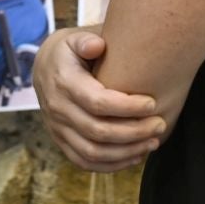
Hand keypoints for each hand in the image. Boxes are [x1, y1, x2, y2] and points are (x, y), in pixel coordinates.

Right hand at [34, 29, 164, 172]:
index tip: (152, 104)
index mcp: (64, 82)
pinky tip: (136, 156)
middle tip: (159, 125)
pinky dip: (112, 165)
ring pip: (92, 153)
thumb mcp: (74, 38)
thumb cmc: (70, 51)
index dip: (127, 107)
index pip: (97, 102)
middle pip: (98, 132)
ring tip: (153, 142)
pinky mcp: (61, 142)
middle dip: (133, 132)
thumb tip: (97, 45)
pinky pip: (85, 162)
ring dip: (126, 152)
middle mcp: (58, 109)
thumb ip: (86, 40)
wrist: (44, 67)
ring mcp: (58, 129)